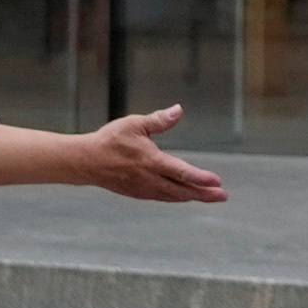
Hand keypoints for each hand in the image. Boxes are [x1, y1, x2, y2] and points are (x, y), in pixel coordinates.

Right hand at [69, 108, 221, 203]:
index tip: (218, 182)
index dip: (202, 179)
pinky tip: (182, 196)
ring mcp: (143, 189)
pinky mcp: (137, 193)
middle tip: (223, 196)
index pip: (182, 173)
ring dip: (192, 197)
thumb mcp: (135, 124)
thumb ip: (159, 120)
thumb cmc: (109, 140)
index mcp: (152, 162)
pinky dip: (176, 197)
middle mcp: (150, 179)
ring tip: (209, 197)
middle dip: (204, 194)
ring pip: (173, 196)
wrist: (84, 162)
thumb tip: (179, 110)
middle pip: (182, 190)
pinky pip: (162, 197)